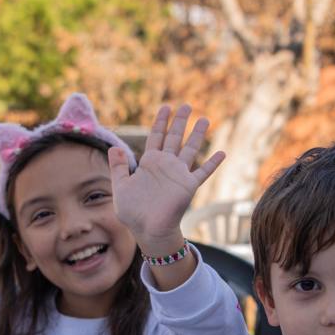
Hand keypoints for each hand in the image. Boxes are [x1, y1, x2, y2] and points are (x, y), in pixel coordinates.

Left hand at [111, 104, 224, 251]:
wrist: (147, 230)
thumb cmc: (132, 212)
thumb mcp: (120, 187)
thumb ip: (118, 168)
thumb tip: (113, 148)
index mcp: (149, 163)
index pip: (156, 136)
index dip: (161, 121)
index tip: (166, 107)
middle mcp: (166, 165)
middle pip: (175, 137)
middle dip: (180, 121)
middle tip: (186, 105)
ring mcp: (178, 174)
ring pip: (190, 149)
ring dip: (197, 135)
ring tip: (204, 119)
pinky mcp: (188, 186)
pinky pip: (203, 172)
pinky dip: (212, 163)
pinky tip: (222, 153)